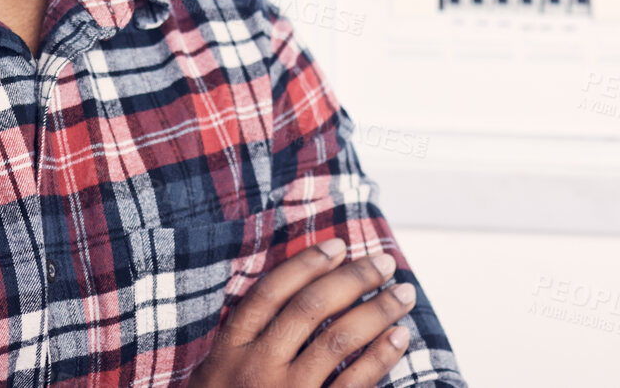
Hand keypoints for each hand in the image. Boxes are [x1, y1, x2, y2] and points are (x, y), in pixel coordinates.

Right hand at [186, 238, 415, 387]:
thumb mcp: (217, 378)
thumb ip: (248, 340)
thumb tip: (301, 293)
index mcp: (229, 350)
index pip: (271, 292)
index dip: (307, 263)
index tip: (340, 245)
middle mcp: (255, 367)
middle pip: (310, 308)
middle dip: (353, 279)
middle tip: (385, 262)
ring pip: (338, 339)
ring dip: (376, 310)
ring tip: (403, 293)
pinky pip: (354, 383)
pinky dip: (380, 356)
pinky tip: (398, 337)